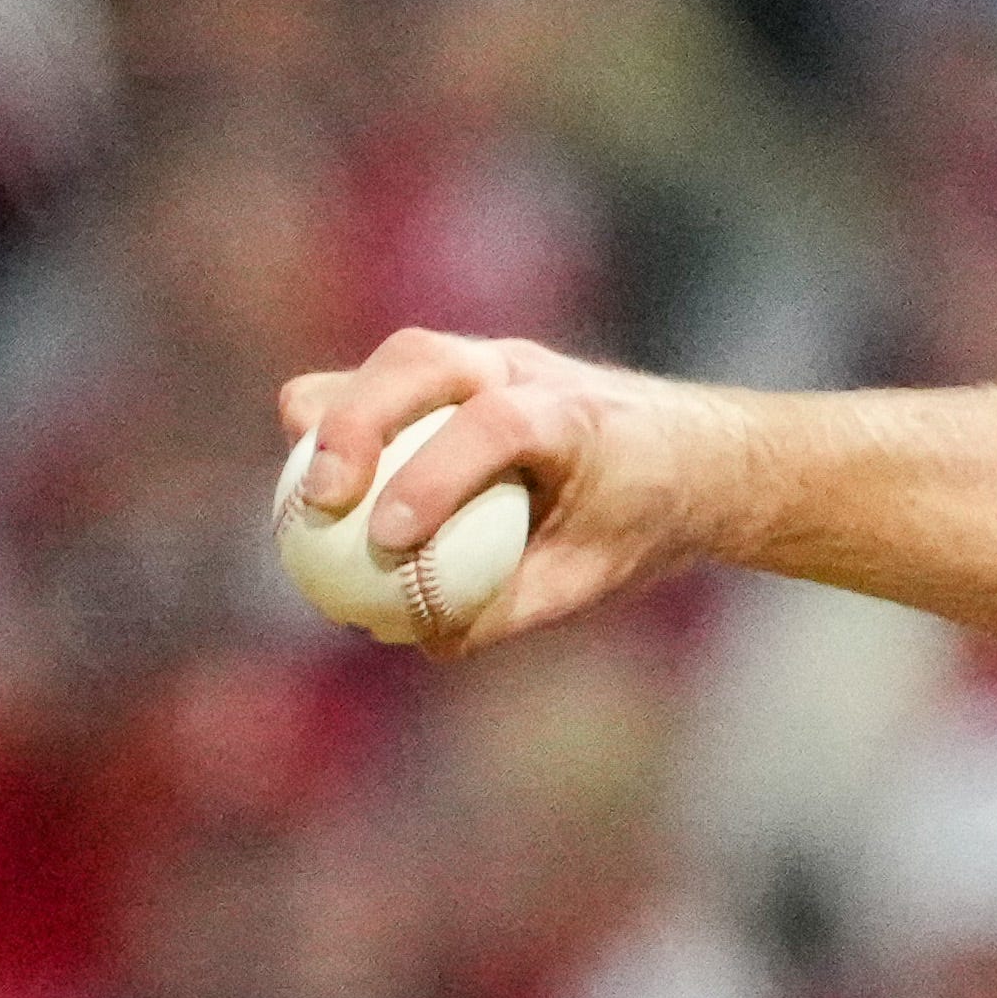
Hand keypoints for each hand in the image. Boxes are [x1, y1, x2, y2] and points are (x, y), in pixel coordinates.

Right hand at [275, 330, 745, 654]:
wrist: (693, 455)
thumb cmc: (643, 519)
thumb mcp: (595, 575)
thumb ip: (515, 604)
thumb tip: (425, 637)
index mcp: (574, 416)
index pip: (496, 424)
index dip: (433, 476)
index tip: (389, 539)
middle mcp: (526, 369)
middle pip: (422, 359)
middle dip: (356, 424)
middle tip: (321, 503)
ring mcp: (489, 359)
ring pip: (397, 359)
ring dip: (335, 414)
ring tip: (303, 496)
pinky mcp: (459, 370)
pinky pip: (385, 383)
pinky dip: (343, 421)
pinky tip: (318, 489)